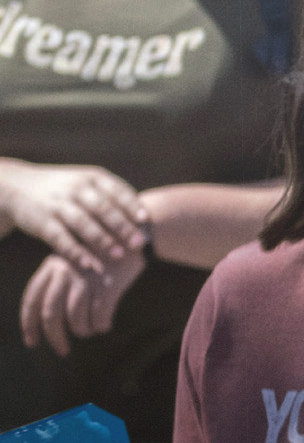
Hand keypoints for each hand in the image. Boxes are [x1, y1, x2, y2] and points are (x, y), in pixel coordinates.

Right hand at [0, 162, 147, 273]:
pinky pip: (61, 239)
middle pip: (103, 208)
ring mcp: (57, 205)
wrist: (18, 186)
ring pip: (83, 223)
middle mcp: (75, 189)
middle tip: (139, 243)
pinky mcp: (41, 222)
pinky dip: (76, 252)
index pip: (116, 190)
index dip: (131, 205)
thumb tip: (145, 219)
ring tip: (119, 255)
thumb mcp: (86, 182)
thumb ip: (111, 196)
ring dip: (102, 240)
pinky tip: (90, 264)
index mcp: (91, 177)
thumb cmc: (65, 188)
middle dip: (122, 226)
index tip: (146, 220)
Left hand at [18, 247, 142, 355]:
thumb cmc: (102, 252)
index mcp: (51, 266)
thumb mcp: (72, 259)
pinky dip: (99, 325)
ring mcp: (87, 279)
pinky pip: (98, 316)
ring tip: (88, 331)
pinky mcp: (108, 286)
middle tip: (62, 351)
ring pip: (74, 317)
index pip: (31, 300)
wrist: (133, 234)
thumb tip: (49, 316)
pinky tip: (104, 326)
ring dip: (82, 330)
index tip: (32, 342)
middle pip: (51, 314)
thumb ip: (58, 280)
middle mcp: (65, 272)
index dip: (29, 324)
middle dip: (55, 337)